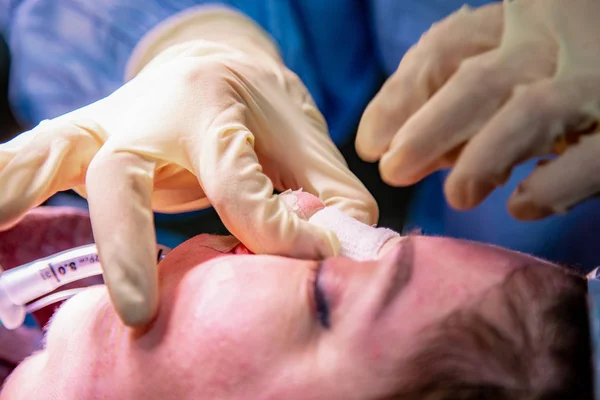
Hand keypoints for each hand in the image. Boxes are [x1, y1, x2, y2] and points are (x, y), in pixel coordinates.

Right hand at [0, 8, 376, 326]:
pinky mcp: (84, 144)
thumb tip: (352, 251)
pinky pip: (35, 161)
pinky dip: (6, 185)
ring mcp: (107, 128)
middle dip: (129, 242)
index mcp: (213, 104)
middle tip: (137, 312)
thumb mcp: (304, 140)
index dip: (276, 230)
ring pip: (54, 154)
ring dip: (15, 192)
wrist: (212, 65)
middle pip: (126, 175)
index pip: (236, 183)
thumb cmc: (261, 109)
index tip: (313, 259)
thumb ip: (331, 194)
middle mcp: (149, 113)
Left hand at [357, 0, 599, 219]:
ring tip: (457, 196)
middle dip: (429, 131)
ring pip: (531, 112)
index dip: (401, 97)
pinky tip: (522, 205)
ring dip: (483, 159)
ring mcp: (597, 80)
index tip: (369, 145)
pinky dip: (555, 185)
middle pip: (480, 82)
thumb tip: (391, 147)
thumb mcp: (506, 74)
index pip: (447, 49)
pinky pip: (594, 158)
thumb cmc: (559, 80)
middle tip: (395, 171)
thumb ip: (455, 104)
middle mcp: (557, 38)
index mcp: (519, 19)